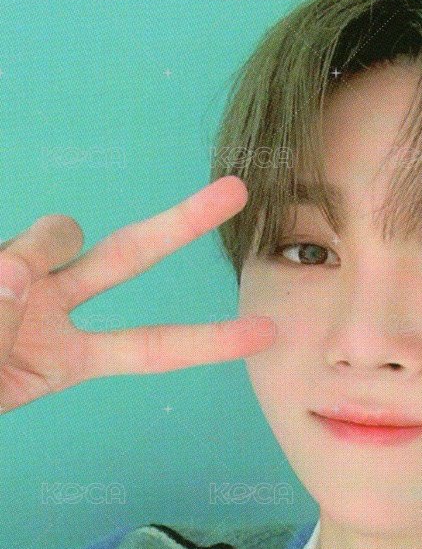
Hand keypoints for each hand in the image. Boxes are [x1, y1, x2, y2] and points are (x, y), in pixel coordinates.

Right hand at [0, 176, 275, 412]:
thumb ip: (7, 333)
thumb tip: (18, 277)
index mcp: (67, 357)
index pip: (151, 348)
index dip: (209, 342)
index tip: (267, 332)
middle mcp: (52, 306)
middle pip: (130, 255)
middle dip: (183, 223)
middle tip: (239, 191)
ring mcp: (20, 274)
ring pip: (61, 233)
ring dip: (38, 252)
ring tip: (2, 287)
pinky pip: (10, 248)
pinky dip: (2, 264)